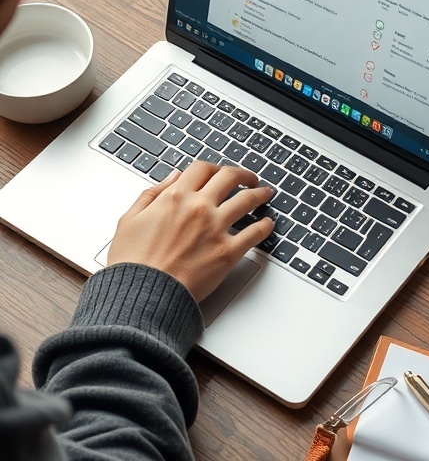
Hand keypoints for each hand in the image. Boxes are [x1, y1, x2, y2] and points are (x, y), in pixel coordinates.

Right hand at [107, 161, 274, 301]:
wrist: (143, 293)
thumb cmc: (133, 262)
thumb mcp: (130, 219)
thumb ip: (152, 194)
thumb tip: (172, 177)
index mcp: (175, 197)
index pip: (202, 168)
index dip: (214, 168)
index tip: (219, 172)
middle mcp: (199, 207)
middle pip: (230, 177)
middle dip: (243, 175)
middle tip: (249, 179)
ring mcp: (216, 228)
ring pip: (247, 200)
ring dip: (260, 194)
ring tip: (265, 194)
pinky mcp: (228, 252)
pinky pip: (255, 233)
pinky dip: (265, 225)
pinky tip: (268, 223)